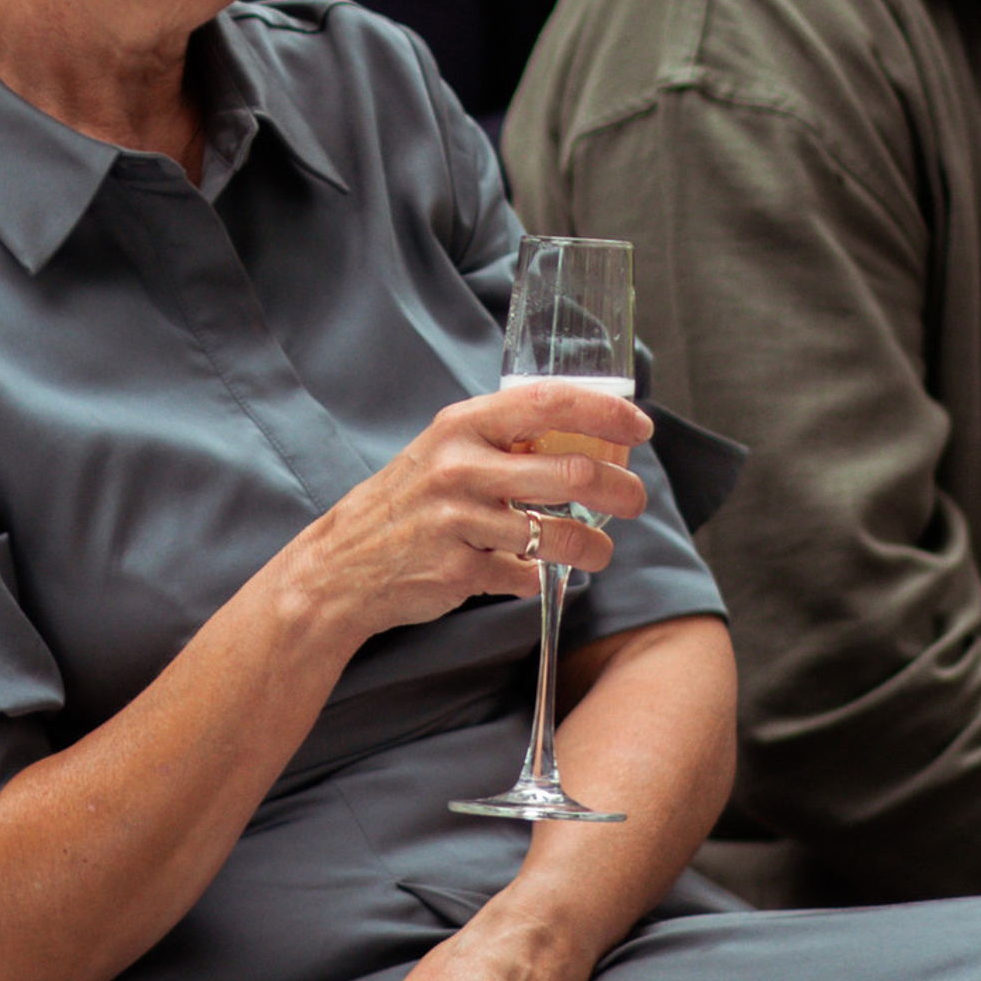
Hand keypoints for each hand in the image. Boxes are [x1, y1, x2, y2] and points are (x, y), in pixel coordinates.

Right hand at [286, 383, 651, 653]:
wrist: (340, 567)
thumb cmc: (406, 504)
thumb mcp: (444, 452)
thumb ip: (502, 441)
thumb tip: (584, 440)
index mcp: (461, 426)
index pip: (548, 403)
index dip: (604, 414)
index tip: (640, 428)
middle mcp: (460, 467)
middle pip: (570, 474)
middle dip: (620, 490)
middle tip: (634, 500)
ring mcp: (458, 521)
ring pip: (557, 535)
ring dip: (592, 548)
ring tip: (599, 551)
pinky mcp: (459, 571)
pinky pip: (524, 575)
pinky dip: (534, 577)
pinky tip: (525, 572)